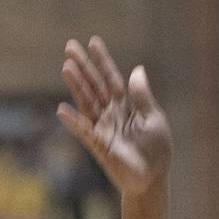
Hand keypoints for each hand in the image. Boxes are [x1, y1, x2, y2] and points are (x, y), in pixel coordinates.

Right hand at [58, 36, 171, 196]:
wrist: (152, 177)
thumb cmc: (156, 149)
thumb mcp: (154, 119)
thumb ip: (142, 96)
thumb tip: (137, 69)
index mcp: (126, 104)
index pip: (111, 78)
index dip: (103, 60)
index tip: (93, 41)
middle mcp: (110, 112)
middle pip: (94, 85)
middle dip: (83, 66)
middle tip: (69, 47)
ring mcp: (102, 127)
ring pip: (87, 102)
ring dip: (77, 86)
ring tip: (67, 67)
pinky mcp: (99, 145)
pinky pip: (85, 131)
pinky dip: (74, 121)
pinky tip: (62, 109)